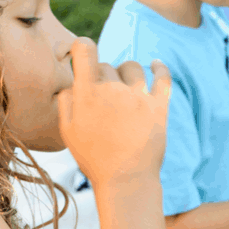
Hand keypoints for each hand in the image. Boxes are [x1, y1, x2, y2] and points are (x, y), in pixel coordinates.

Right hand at [57, 37, 171, 187]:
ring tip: (126, 91)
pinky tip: (156, 65)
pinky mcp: (159, 107)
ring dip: (127, 75)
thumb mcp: (68, 132)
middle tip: (106, 102)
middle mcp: (112, 90)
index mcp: (87, 93)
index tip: (83, 55)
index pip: (84, 48)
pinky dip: (160, 68)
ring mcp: (138, 97)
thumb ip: (65, 101)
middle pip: (107, 65)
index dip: (82, 47)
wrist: (126, 182)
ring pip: (133, 67)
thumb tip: (71, 81)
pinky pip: (163, 77)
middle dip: (104, 78)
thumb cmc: (94, 159)